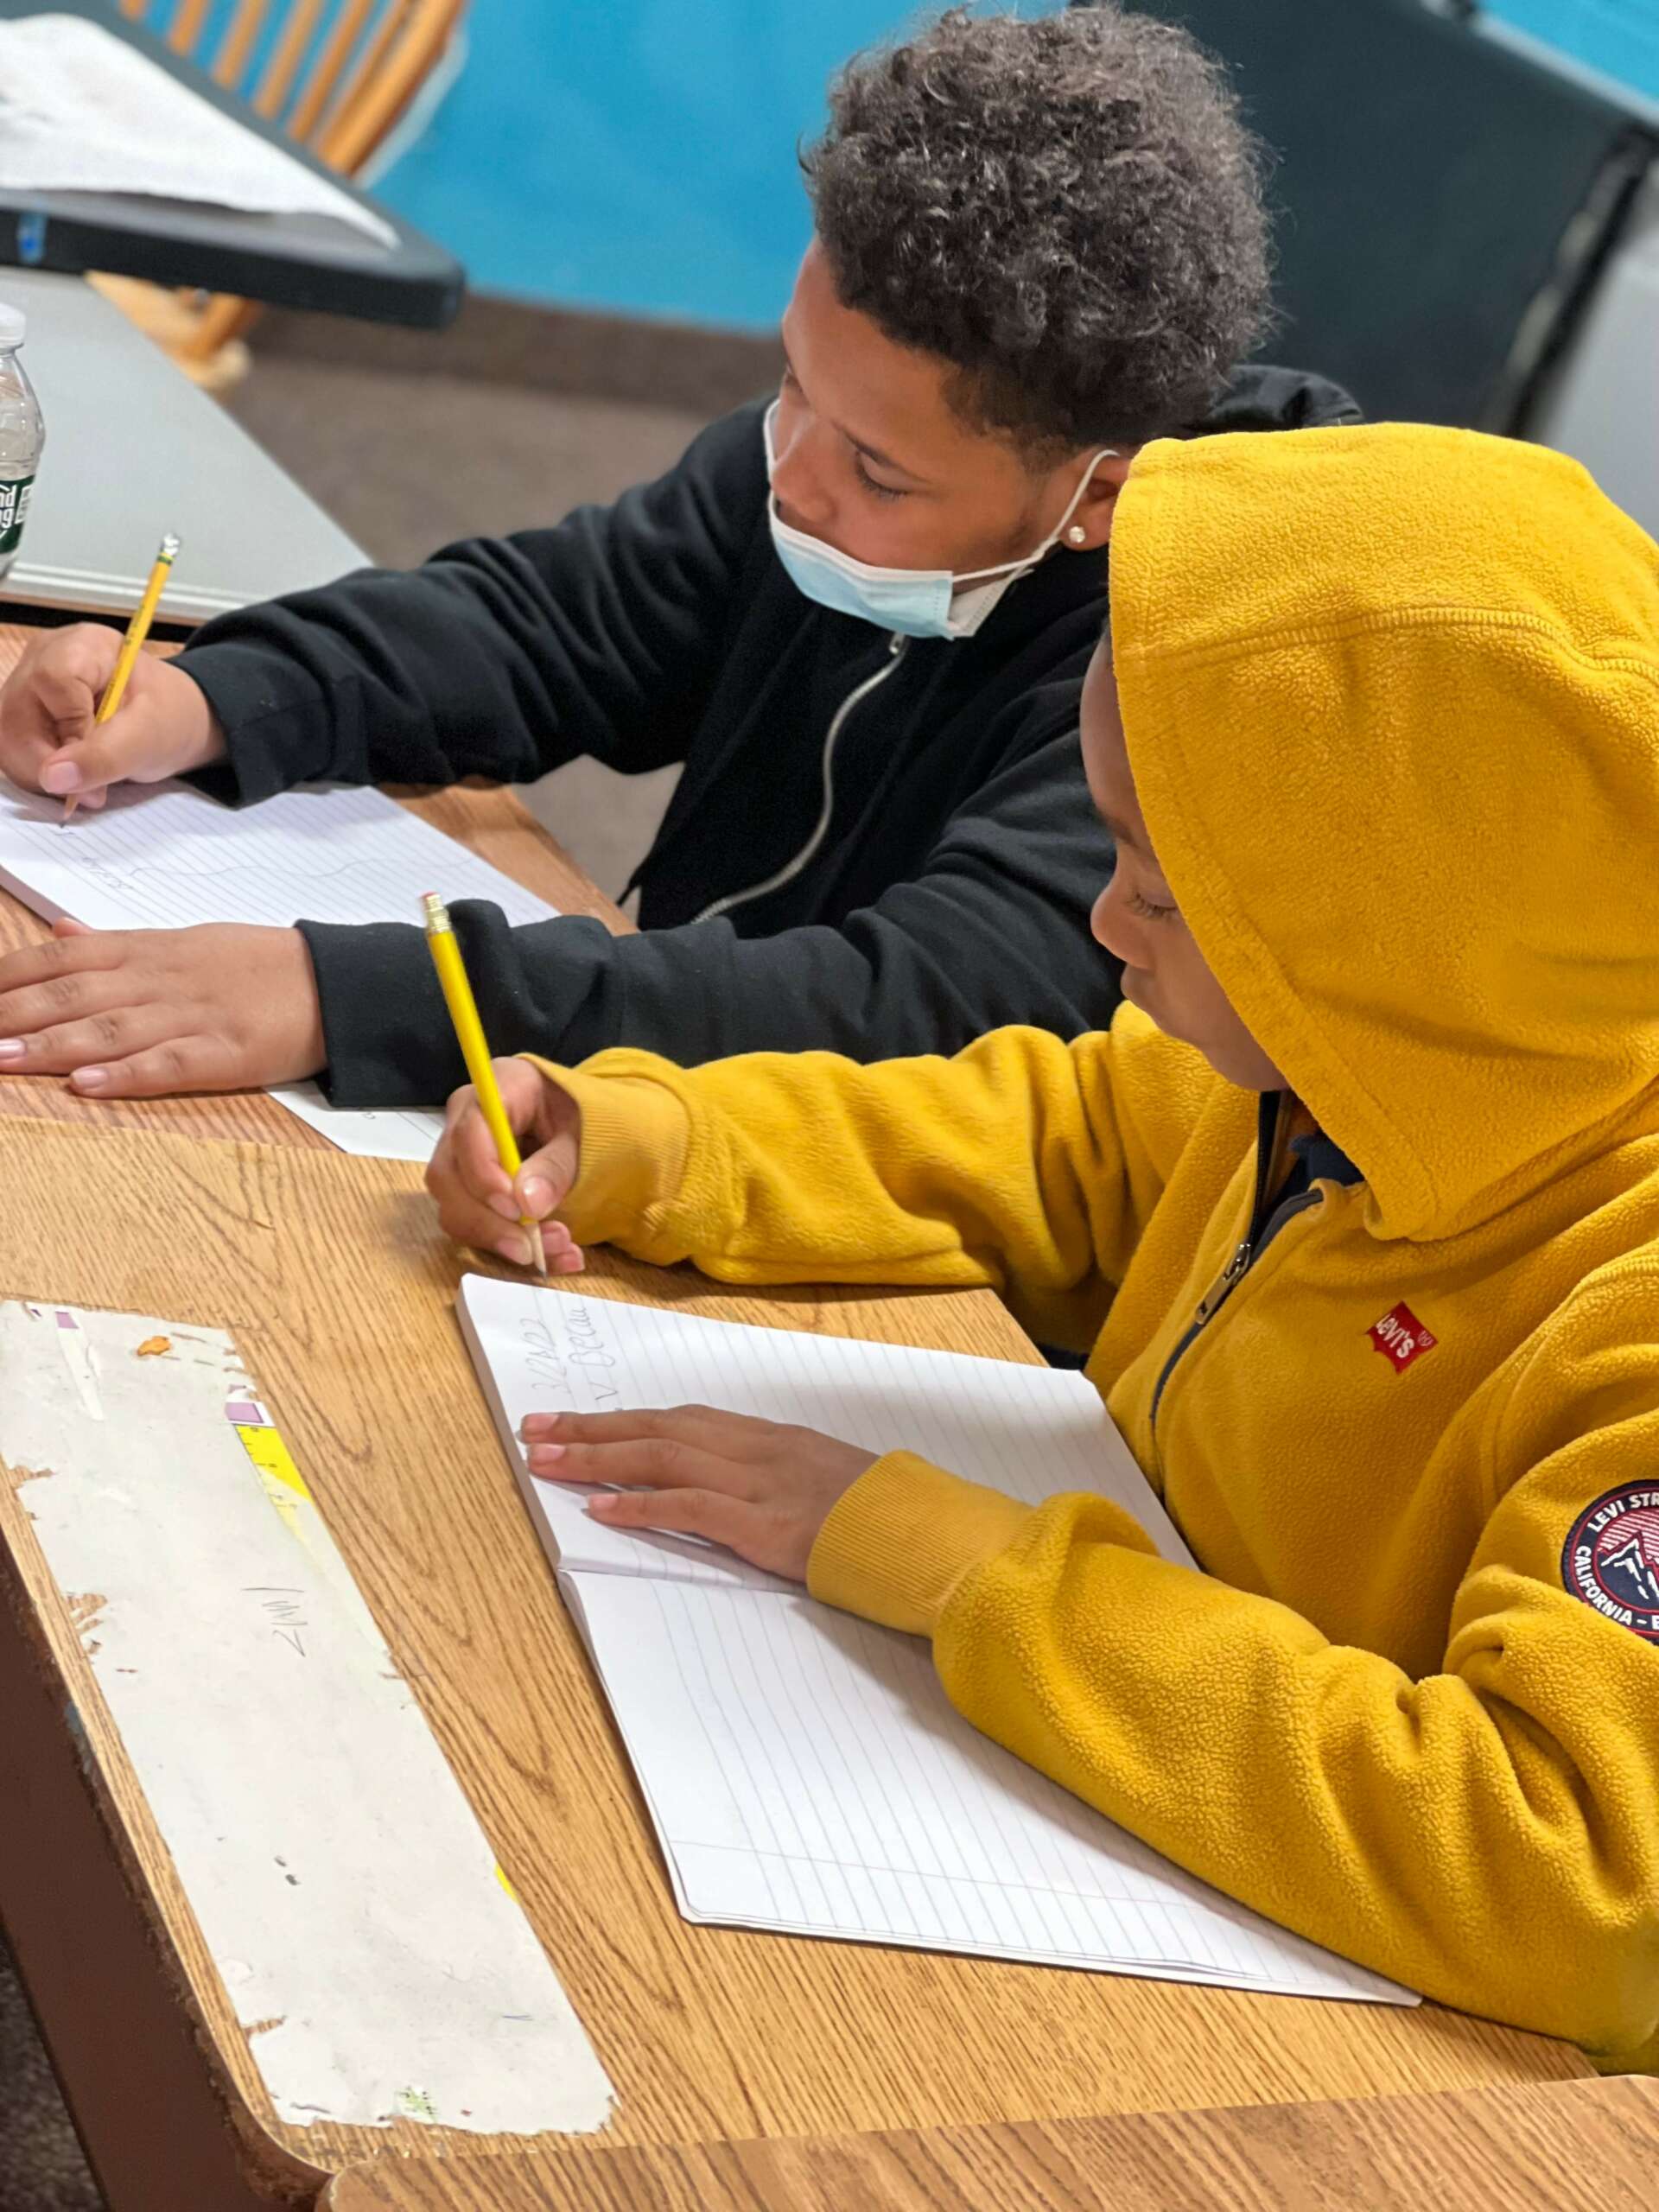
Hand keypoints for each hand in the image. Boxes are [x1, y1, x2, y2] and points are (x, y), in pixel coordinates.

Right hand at [0, 623, 225, 807]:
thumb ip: (104, 756)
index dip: (68, 728)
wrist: (169, 721)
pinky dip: (40, 773)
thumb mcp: (149, 738)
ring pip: (8, 737)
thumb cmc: (166, 717)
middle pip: (15, 714)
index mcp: (84, 646)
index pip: (51, 681)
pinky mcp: (23, 712)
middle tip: (93, 792)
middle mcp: (44, 658)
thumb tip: (52, 778)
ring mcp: (27, 684)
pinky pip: (13, 749)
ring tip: (88, 784)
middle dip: (48, 764)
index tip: (101, 756)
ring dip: (42, 774)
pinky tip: (73, 777)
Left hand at [0, 919, 324, 1094]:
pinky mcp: (225, 1053)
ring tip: (1, 1060)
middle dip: (12, 1013)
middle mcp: (160, 979)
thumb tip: (60, 932)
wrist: (333, 981)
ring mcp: (192, 1016)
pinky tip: (88, 1086)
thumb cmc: (256, 964)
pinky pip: (169, 1064)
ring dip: (50, 1046)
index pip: (63, 958)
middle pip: (73, 994)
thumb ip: (115, 944)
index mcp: (148, 950)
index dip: (10, 974)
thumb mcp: (182, 940)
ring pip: (110, 1029)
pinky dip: (127, 1075)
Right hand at [426, 1056, 585, 1271]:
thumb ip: (557, 1166)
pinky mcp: (468, 1189)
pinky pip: (472, 1224)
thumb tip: (528, 1204)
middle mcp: (466, 1121)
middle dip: (487, 1221)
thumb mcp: (584, 1135)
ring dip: (499, 1239)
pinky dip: (507, 1246)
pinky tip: (550, 1257)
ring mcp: (461, 1157)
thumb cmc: (585, 1117)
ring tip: (556, 1251)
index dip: (484, 1176)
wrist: (587, 1123)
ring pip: (454, 1208)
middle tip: (531, 1249)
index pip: (469, 1132)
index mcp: (497, 1089)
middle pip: (448, 1177)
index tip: (516, 1210)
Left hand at [524, 1405, 877, 1581]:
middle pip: (661, 1428)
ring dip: (598, 1458)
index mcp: (773, 1439)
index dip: (626, 1420)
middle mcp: (760, 1450)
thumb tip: (733, 1489)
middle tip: (537, 1429)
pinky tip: (599, 1505)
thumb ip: (778, 1480)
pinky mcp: (763, 1525)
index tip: (579, 1420)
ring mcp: (761, 1484)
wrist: (927, 1537)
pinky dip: (640, 1503)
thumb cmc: (883, 1519)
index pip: (684, 1420)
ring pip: (663, 1458)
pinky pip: (689, 1507)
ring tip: (546, 1461)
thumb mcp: (826, 1484)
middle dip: (594, 1428)